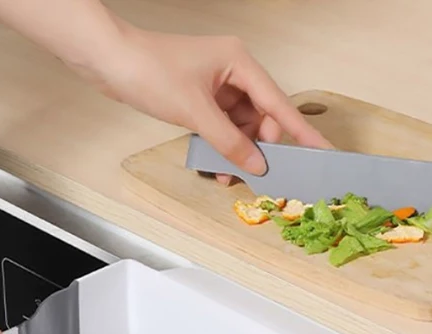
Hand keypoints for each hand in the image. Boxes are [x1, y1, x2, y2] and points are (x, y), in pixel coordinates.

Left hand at [77, 25, 332, 178]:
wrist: (110, 61)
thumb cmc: (150, 71)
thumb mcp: (195, 112)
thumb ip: (229, 142)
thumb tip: (256, 165)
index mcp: (240, 62)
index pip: (279, 103)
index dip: (300, 131)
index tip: (322, 150)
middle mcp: (234, 71)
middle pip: (262, 118)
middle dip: (258, 148)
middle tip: (255, 174)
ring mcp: (217, 85)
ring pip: (242, 127)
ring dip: (238, 152)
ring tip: (228, 175)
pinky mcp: (202, 98)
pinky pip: (223, 128)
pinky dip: (222, 147)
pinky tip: (217, 165)